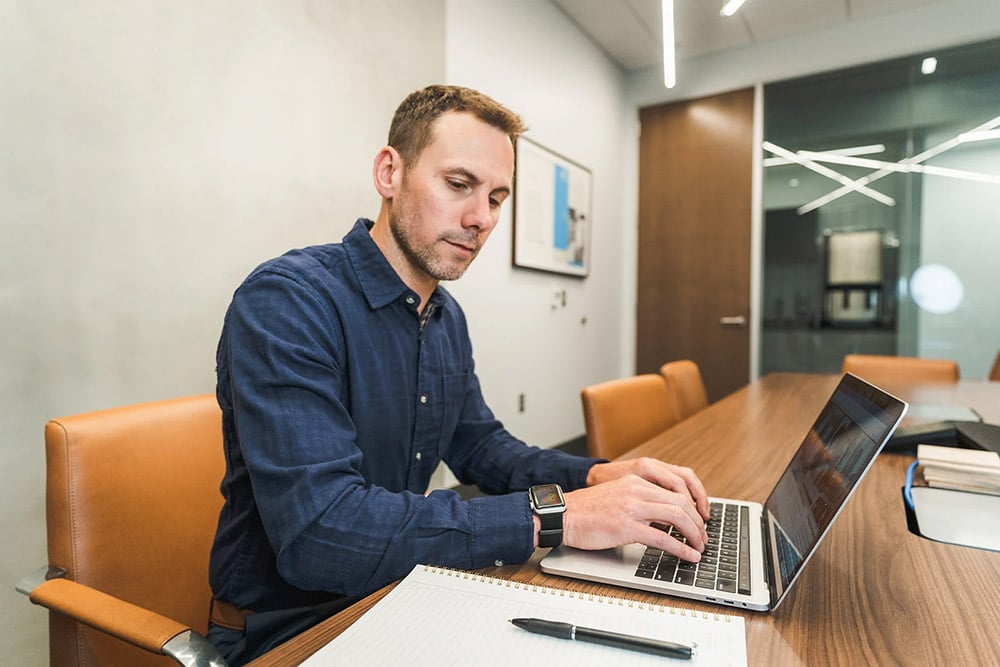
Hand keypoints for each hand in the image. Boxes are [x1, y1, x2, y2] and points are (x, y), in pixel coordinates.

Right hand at [559, 467, 708, 561]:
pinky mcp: (626, 526)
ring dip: (694, 535)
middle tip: (703, 538)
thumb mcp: (618, 497)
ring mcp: (632, 507)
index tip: (699, 523)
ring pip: (678, 517)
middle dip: (699, 523)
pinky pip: (663, 538)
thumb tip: (665, 522)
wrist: (563, 515)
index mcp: (637, 482)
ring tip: (700, 548)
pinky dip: (681, 548)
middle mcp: (637, 490)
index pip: (677, 491)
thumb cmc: (586, 511)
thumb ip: (641, 503)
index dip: (694, 509)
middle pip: (682, 503)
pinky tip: (689, 556)